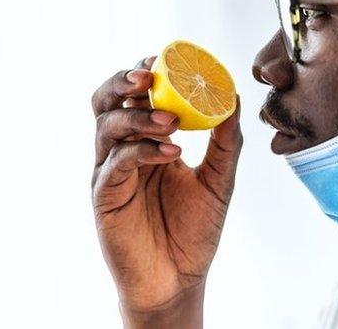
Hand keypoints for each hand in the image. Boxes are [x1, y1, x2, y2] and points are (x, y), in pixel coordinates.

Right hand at [91, 56, 242, 326]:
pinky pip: (117, 162)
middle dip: (124, 80)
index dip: (143, 71)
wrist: (179, 279)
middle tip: (151, 74)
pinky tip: (173, 152)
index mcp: (144, 140)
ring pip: (107, 126)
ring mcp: (110, 172)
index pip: (134, 94)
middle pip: (105, 100)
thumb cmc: (193, 230)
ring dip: (138, 115)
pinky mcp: (104, 195)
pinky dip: (143, 150)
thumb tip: (233, 97)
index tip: (166, 57)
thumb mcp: (219, 179)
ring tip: (173, 121)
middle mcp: (121, 151)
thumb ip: (226, 141)